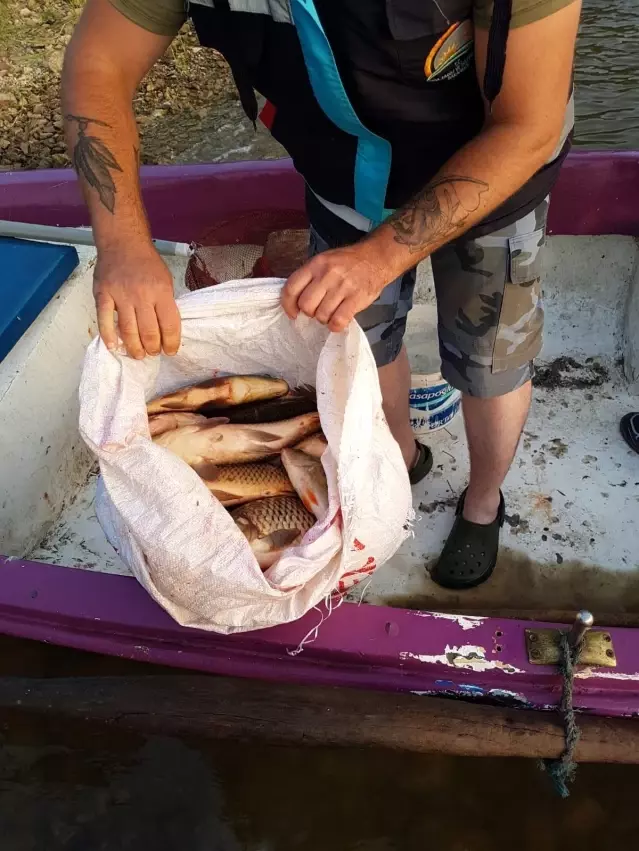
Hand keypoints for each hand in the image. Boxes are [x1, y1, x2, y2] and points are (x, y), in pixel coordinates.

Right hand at [93, 242, 180, 358]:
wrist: (123, 242)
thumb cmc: (147, 262)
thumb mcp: (165, 280)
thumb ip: (165, 303)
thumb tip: (166, 329)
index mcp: (161, 291)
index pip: (169, 324)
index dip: (171, 343)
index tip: (170, 351)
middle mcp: (141, 294)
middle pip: (149, 331)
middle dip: (153, 348)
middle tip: (153, 353)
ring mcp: (120, 295)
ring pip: (128, 329)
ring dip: (134, 347)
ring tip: (139, 355)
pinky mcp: (103, 294)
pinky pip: (104, 319)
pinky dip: (108, 335)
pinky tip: (113, 346)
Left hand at [281, 241, 392, 332]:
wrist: (376, 259)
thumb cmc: (348, 262)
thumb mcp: (325, 261)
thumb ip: (309, 278)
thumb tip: (295, 302)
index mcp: (316, 264)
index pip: (291, 288)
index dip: (288, 305)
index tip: (292, 313)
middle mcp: (327, 274)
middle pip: (305, 305)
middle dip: (309, 313)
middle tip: (318, 310)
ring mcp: (342, 287)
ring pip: (321, 315)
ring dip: (324, 319)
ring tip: (331, 312)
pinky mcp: (356, 298)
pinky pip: (338, 321)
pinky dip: (335, 326)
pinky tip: (338, 321)